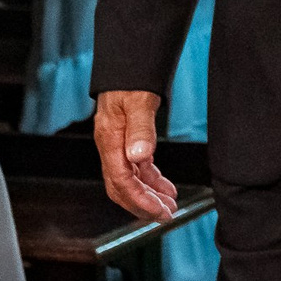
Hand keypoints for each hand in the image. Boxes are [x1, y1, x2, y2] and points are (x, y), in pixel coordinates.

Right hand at [92, 91, 178, 220]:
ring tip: (170, 205)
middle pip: (122, 187)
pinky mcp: (127, 141)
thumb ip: (141, 128)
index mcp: (110, 140)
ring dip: (149, 195)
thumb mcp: (138, 100)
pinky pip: (137, 168)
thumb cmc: (131, 79)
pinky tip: (166, 187)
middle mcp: (111, 146)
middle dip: (143, 205)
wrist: (127, 64)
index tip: (160, 211)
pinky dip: (151, 180)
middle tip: (167, 216)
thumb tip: (140, 156)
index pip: (121, 181)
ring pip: (130, 180)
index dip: (140, 200)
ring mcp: (118, 145)